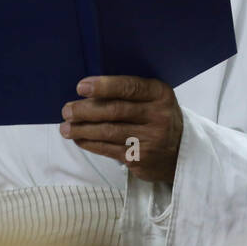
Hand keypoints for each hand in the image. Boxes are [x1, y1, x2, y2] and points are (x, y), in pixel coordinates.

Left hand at [60, 76, 182, 184]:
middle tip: (67, 110)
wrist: (180, 153)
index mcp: (160, 94)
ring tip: (66, 128)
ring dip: (82, 129)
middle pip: (115, 111)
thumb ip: (129, 93)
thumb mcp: (154, 99)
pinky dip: (90, 143)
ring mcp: (150, 140)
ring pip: (108, 132)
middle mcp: (158, 116)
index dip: (103, 86)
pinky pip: (108, 149)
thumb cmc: (158, 118)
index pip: (130, 87)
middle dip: (86, 110)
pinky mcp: (140, 159)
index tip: (81, 87)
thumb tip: (88, 92)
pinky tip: (79, 139)